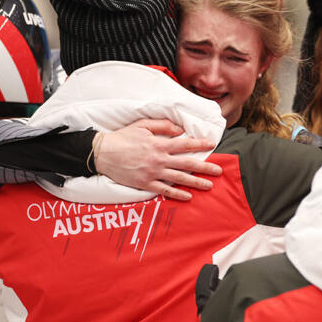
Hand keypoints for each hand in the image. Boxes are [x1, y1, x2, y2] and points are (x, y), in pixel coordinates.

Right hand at [94, 119, 221, 199]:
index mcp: (159, 144)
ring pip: (179, 179)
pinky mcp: (145, 184)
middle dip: (205, 167)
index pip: (185, 144)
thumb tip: (180, 130)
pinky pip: (164, 191)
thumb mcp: (142, 125)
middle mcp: (159, 159)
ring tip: (209, 185)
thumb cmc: (122, 137)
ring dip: (196, 182)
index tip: (212, 145)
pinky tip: (188, 196)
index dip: (200, 144)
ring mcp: (153, 173)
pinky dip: (177, 194)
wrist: (102, 153)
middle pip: (187, 164)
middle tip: (219, 171)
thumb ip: (163, 126)